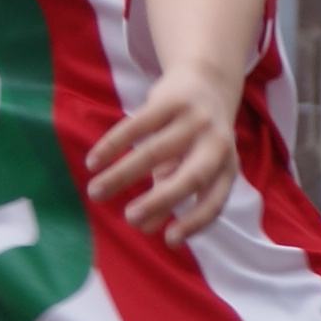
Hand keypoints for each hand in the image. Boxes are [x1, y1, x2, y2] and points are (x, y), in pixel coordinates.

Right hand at [85, 64, 238, 240]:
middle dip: (160, 200)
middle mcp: (218, 144)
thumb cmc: (194, 137)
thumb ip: (169, 196)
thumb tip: (146, 228)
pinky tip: (93, 161)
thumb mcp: (189, 166)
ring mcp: (196, 119)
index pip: (215, 201)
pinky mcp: (172, 99)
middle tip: (129, 219)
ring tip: (95, 192)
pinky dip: (112, 145)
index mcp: (227, 167)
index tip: (169, 241)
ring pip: (155, 152)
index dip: (195, 222)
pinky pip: (137, 125)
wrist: (206, 79)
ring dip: (122, 175)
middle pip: (190, 178)